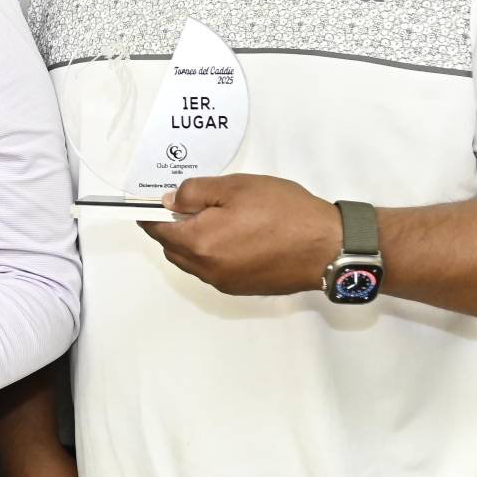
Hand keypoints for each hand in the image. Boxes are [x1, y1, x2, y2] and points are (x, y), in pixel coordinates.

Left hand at [142, 174, 338, 296]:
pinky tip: (232, 235)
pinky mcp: (243, 288)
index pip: (158, 230)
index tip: (147, 202)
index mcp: (199, 243)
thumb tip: (169, 201)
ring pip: (192, 261)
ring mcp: (225, 282)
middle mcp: (207, 269)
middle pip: (172, 248)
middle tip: (187, 203)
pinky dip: (211, 254)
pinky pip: (213, 270)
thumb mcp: (237, 187)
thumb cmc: (285, 213)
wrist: (329, 247)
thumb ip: (195, 193)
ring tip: (215, 217)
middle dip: (172, 227)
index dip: (150, 214)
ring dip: (191, 242)